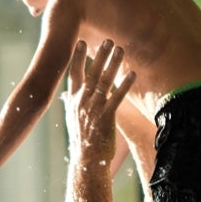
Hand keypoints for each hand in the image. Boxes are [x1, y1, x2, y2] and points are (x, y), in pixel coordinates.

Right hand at [62, 40, 134, 165]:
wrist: (86, 161)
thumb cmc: (82, 140)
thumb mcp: (73, 120)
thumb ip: (72, 105)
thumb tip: (68, 96)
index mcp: (73, 101)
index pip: (74, 74)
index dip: (77, 57)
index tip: (81, 42)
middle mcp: (81, 102)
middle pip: (91, 73)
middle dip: (100, 55)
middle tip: (107, 40)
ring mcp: (93, 109)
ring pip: (104, 81)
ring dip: (113, 64)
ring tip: (120, 49)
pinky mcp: (105, 118)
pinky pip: (116, 97)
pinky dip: (125, 84)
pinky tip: (132, 73)